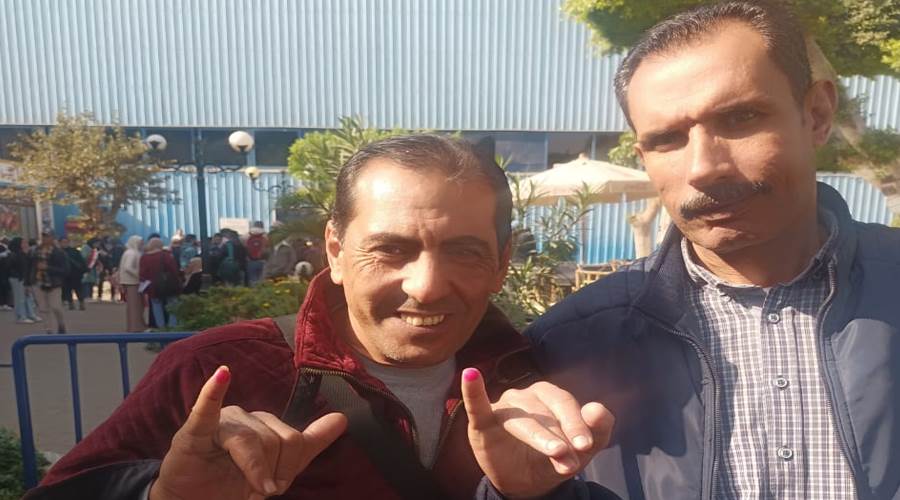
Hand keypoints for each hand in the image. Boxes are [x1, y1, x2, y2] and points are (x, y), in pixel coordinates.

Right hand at [149, 366, 346, 499]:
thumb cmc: (228, 482)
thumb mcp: (273, 468)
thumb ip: (308, 444)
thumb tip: (343, 419)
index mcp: (266, 425)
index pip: (296, 440)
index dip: (290, 466)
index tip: (277, 485)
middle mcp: (247, 418)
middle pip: (278, 441)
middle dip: (272, 472)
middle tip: (258, 488)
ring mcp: (222, 422)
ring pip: (252, 441)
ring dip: (253, 471)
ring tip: (246, 488)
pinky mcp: (194, 431)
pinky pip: (207, 410)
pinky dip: (214, 391)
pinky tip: (223, 375)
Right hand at [462, 368, 613, 498]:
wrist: (523, 484)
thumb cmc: (551, 460)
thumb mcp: (578, 453)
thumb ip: (596, 432)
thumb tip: (599, 409)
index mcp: (550, 398)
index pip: (565, 404)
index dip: (577, 423)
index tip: (586, 446)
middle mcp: (526, 397)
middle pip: (545, 408)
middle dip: (561, 431)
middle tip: (571, 457)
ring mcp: (503, 408)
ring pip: (520, 418)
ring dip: (539, 434)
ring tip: (556, 452)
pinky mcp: (482, 422)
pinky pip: (477, 405)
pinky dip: (473, 391)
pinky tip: (471, 375)